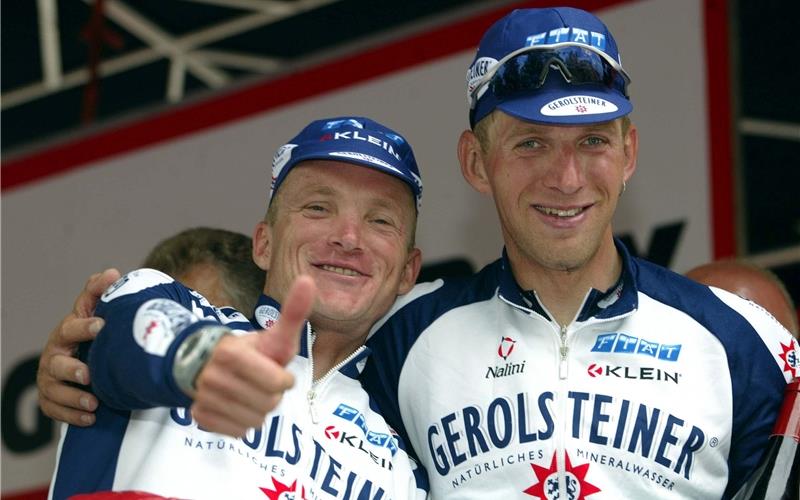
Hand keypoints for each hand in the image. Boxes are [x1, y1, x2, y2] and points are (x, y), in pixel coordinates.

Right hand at [37, 269, 120, 425]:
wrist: (89, 359)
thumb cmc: (95, 334)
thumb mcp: (97, 312)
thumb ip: (101, 293)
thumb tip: (112, 273)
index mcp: (67, 331)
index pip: (71, 326)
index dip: (84, 326)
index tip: (102, 326)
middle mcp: (54, 355)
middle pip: (57, 363)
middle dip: (72, 369)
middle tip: (89, 374)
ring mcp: (49, 378)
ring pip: (54, 390)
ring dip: (73, 398)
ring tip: (94, 403)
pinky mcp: (50, 399)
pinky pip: (54, 410)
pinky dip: (71, 415)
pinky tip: (91, 418)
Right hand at [191, 276, 315, 436]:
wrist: (212, 365)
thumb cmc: (253, 352)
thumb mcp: (275, 334)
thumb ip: (293, 312)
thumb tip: (308, 280)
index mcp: (231, 352)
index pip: (278, 383)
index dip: (283, 380)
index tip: (276, 370)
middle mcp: (212, 375)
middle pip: (268, 404)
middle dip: (272, 395)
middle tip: (262, 383)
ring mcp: (203, 397)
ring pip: (254, 422)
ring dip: (259, 411)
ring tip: (249, 393)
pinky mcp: (200, 417)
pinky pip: (238, 432)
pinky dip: (244, 423)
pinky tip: (237, 406)